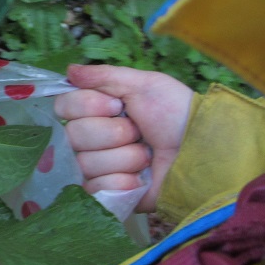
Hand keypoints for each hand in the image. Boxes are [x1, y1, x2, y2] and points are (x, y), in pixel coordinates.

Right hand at [54, 64, 193, 212]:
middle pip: (73, 135)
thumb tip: (69, 70)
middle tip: (139, 133)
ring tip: (147, 157)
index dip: (87, 105)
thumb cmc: (176, 115)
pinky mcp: (105, 195)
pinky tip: (140, 179)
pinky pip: (95, 187)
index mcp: (95, 111)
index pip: (63, 107)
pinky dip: (123, 182)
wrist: (201, 152)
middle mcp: (90, 140)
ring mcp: (95, 169)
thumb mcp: (145, 84)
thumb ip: (104, 76)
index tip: (117, 105)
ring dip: (125, 158)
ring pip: (86, 163)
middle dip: (113, 133)